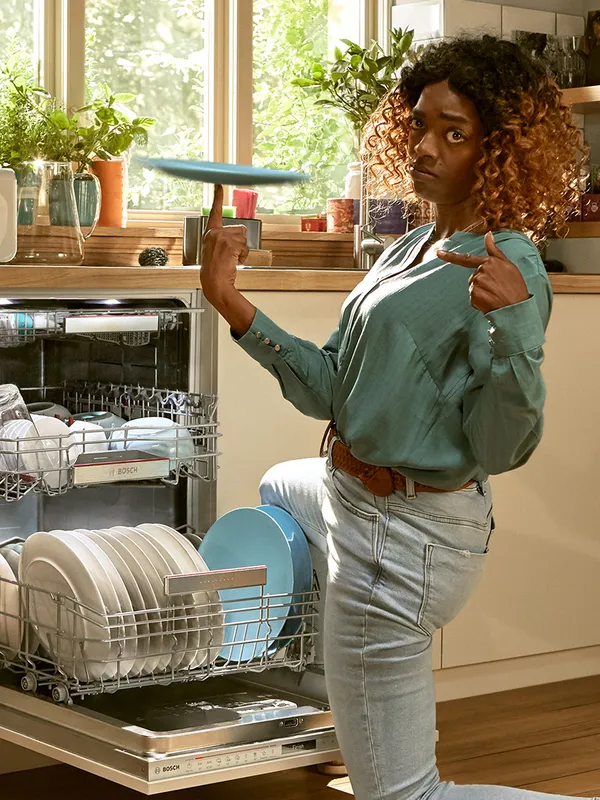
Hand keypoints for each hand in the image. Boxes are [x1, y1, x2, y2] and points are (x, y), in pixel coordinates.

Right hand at [200, 184, 248, 302]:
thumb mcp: (215, 251)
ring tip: (231, 260)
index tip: (218, 185)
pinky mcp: (229, 243)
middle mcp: (214, 233)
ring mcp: (222, 237)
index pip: (214, 212)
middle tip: (230, 256)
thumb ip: (224, 240)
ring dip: (242, 251)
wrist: (214, 283)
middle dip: (239, 243)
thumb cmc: (214, 271)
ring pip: (243, 238)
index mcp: (210, 233)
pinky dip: (243, 255)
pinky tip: (234, 262)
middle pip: (239, 230)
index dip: (217, 197)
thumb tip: (240, 234)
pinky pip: (245, 246)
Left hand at [436, 231, 528, 313]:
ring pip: (472, 287)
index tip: (438, 253)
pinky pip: (472, 298)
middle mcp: (481, 271)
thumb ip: (495, 251)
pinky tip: (490, 302)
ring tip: (494, 295)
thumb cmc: (515, 286)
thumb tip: (488, 235)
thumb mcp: (508, 265)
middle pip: (473, 277)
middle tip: (497, 289)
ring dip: (481, 292)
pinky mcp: (474, 295)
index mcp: (489, 262)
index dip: (450, 256)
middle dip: (482, 283)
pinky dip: (479, 302)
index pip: (466, 259)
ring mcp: (477, 283)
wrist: (517, 307)